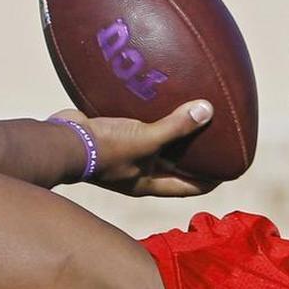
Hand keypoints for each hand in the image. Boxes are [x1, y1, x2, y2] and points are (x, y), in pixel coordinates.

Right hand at [48, 99, 217, 196]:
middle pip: (173, 167)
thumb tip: (207, 111)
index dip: (208, 182)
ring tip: (189, 116)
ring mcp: (122, 156)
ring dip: (170, 134)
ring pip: (154, 146)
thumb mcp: (146, 139)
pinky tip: (157, 100)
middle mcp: (137, 173)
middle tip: (214, 140)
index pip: (187, 188)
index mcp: (147, 183)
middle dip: (192, 157)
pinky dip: (148, 117)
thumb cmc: (105, 149)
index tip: (227, 171)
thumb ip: (176, 127)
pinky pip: (136, 127)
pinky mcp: (111, 137)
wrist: (61, 141)